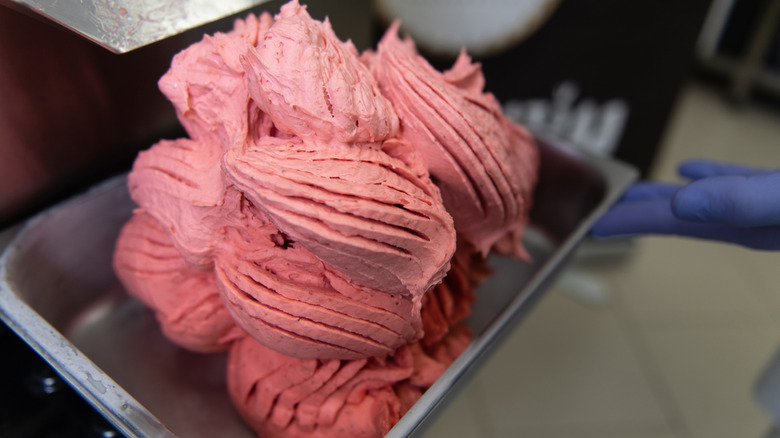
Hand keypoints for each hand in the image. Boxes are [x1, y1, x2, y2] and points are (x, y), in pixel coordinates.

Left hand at [590, 160, 779, 249]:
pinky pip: (733, 181)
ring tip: (633, 193)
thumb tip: (681, 204)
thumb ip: (741, 202)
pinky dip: (707, 175)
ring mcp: (764, 204)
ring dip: (665, 195)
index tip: (593, 225)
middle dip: (636, 211)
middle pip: (677, 215)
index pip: (670, 223)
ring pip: (701, 197)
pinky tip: (687, 169)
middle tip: (600, 209)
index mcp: (744, 225)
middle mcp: (750, 218)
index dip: (629, 221)